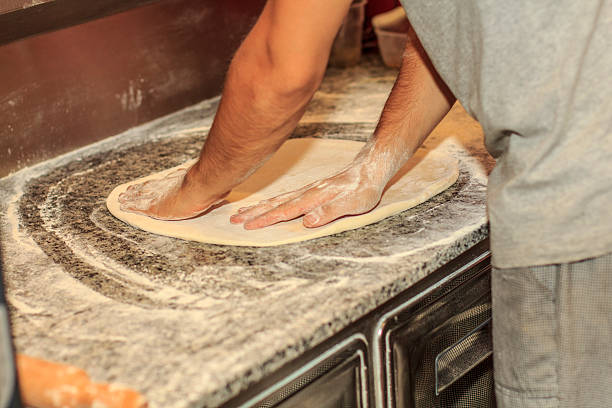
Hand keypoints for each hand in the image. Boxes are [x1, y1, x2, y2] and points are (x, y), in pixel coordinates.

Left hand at [118, 165, 225, 219]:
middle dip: (136, 191)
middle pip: (147, 188)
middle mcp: (166, 186)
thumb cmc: (209, 185)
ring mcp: (160, 195)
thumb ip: (208, 190)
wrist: (203, 185)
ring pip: (140, 196)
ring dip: (130, 198)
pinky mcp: (155, 206)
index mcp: (177, 182)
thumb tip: (221, 192)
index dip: (152, 185)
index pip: (161, 183)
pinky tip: (123, 208)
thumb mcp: (208, 186)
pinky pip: (138, 207)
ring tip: (121, 200)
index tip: (144, 185)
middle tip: (125, 193)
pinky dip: (130, 207)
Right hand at [230, 159, 385, 229]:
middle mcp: (308, 193)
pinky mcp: (312, 189)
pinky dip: (272, 200)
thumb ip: (331, 211)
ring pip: (278, 199)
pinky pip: (286, 196)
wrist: (372, 166)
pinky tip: (267, 204)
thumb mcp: (355, 204)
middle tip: (233, 220)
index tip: (248, 226)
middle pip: (276, 204)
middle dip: (254, 213)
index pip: (286, 211)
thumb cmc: (365, 188)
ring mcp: (308, 190)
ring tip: (242, 212)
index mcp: (315, 198)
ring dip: (259, 206)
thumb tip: (308, 222)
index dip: (266, 220)